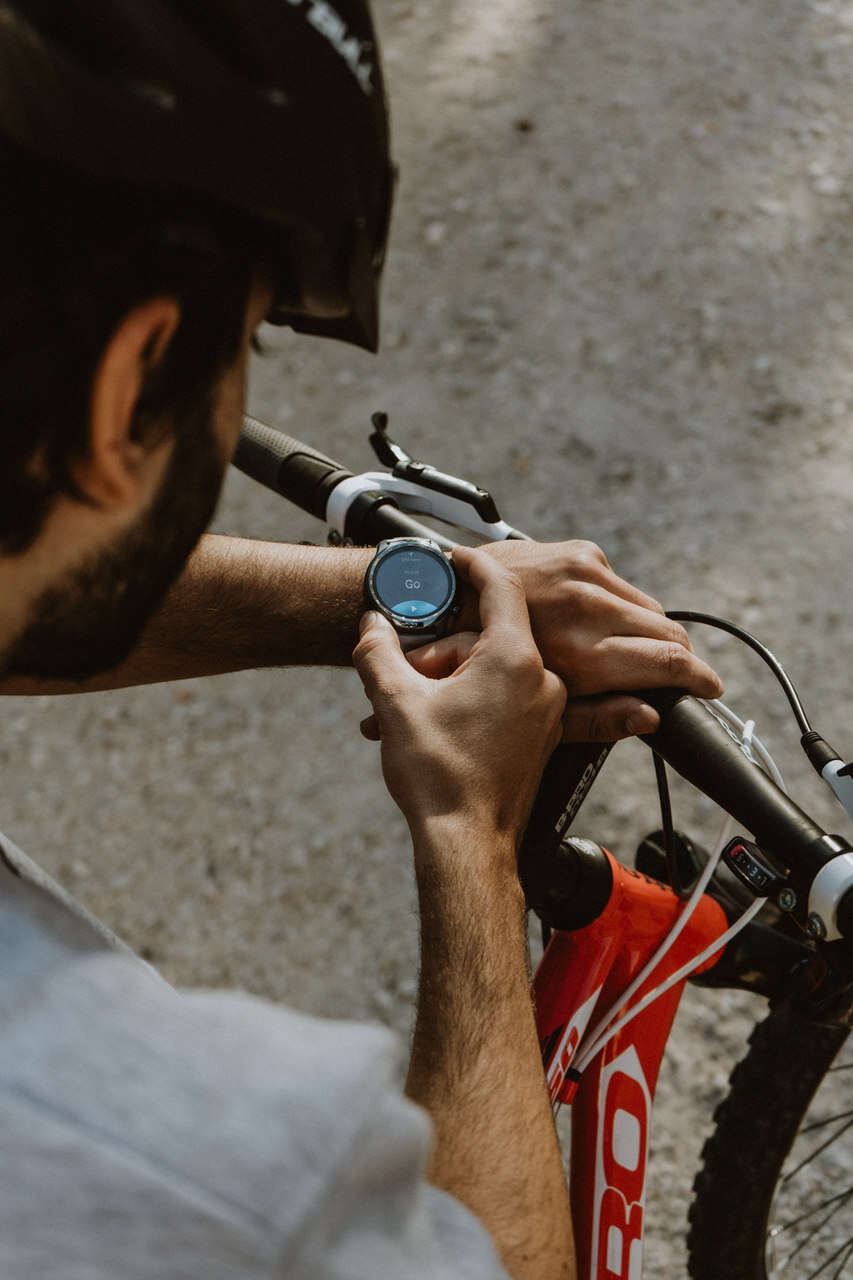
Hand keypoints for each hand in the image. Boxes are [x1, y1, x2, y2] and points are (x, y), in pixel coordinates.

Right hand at [352, 547, 565, 845]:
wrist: (466, 846)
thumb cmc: (440, 778)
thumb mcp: (395, 703)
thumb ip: (378, 652)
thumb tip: (370, 625)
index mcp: (514, 661)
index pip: (501, 587)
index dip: (473, 566)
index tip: (453, 557)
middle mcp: (541, 682)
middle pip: (486, 638)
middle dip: (439, 650)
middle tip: (400, 672)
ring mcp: (545, 712)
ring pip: (492, 670)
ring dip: (448, 679)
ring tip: (406, 709)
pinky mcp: (539, 738)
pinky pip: (503, 698)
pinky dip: (467, 699)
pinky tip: (431, 722)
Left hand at [409, 539, 721, 742]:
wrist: (436, 597)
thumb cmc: (477, 665)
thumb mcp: (532, 706)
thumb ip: (596, 718)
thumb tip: (650, 720)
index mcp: (580, 647)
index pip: (667, 658)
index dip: (698, 677)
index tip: (711, 688)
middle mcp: (588, 603)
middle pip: (668, 631)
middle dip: (680, 657)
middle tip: (681, 677)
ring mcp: (586, 571)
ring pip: (650, 608)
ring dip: (653, 632)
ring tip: (641, 655)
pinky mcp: (581, 553)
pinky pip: (621, 585)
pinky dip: (621, 606)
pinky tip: (599, 623)